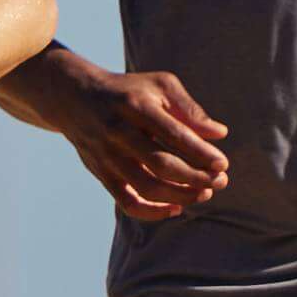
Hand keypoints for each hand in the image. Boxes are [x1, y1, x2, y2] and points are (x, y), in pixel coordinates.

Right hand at [61, 64, 230, 219]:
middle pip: (161, 164)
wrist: (74, 98)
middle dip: (196, 177)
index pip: (173, 134)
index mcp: (135, 106)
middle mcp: (118, 132)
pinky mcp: (101, 173)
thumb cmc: (129, 91)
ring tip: (204, 193)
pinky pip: (127, 202)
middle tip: (220, 181)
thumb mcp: (159, 85)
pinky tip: (176, 208)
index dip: (200, 152)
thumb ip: (189, 109)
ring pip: (147, 187)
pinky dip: (153, 211)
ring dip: (180, 195)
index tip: (222, 164)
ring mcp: (107, 156)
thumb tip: (219, 134)